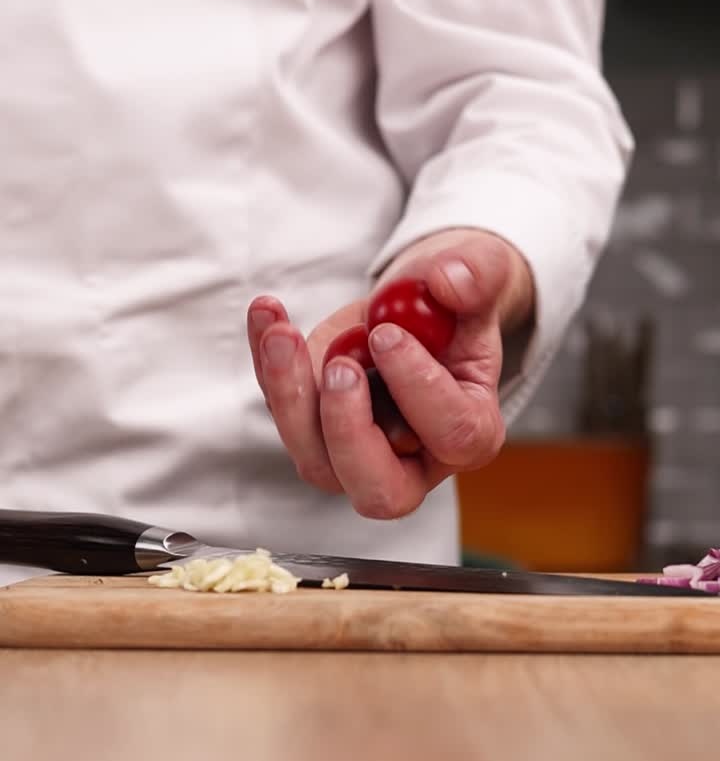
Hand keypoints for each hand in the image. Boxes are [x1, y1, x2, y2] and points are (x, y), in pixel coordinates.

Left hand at [246, 229, 534, 518]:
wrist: (416, 309)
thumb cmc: (454, 304)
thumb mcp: (481, 271)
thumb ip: (477, 273)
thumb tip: (450, 282)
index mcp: (471, 432)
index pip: (451, 434)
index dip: (417, 388)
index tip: (388, 336)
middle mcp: (414, 461)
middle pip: (379, 489)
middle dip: (349, 430)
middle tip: (339, 367)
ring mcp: (357, 453)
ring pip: (317, 460)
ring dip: (292, 398)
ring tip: (282, 334)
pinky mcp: (315, 430)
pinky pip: (283, 410)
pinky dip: (268, 365)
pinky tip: (267, 315)